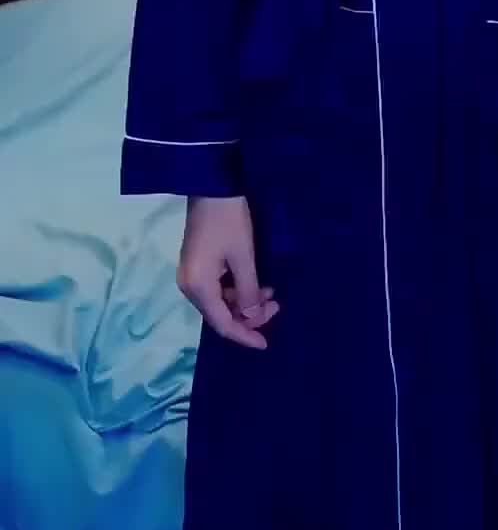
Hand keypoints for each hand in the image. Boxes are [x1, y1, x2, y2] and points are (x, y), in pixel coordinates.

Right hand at [178, 196, 278, 349]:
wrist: (211, 185)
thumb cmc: (229, 221)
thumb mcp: (244, 257)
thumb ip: (248, 291)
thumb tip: (253, 316)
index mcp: (198, 287)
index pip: (222, 324)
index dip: (245, 335)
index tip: (265, 343)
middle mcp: (189, 286)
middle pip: (220, 314)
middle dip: (248, 315)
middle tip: (277, 306)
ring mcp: (191, 274)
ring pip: (219, 301)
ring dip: (244, 301)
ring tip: (271, 293)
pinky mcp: (197, 264)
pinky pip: (217, 288)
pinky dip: (236, 290)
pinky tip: (256, 283)